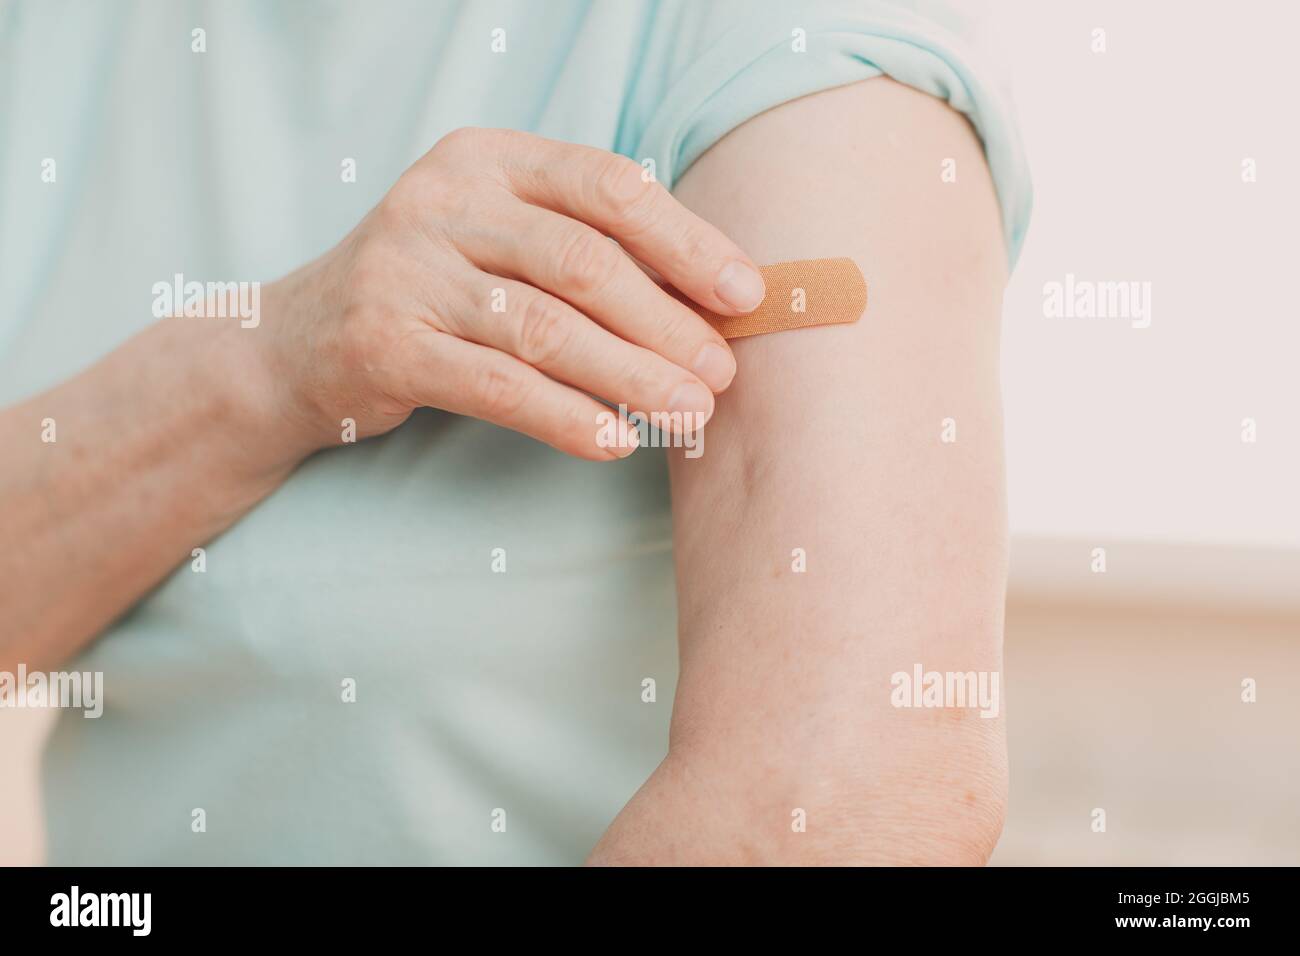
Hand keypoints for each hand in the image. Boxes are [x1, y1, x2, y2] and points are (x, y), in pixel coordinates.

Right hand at [260, 127, 765, 458]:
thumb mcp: (500, 239)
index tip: (745, 294)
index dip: (687, 241)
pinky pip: (498, 387)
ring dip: (631, 377)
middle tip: (723, 372)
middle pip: (584, 262)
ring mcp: (407, 271)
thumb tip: (713, 300)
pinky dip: (565, 418)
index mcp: (488, 159)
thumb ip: (587, 248)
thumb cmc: (436, 288)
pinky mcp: (385, 344)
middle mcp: (443, 201)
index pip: (608, 187)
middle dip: (667, 322)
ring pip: (545, 328)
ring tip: (688, 414)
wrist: (299, 340)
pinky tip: (615, 442)